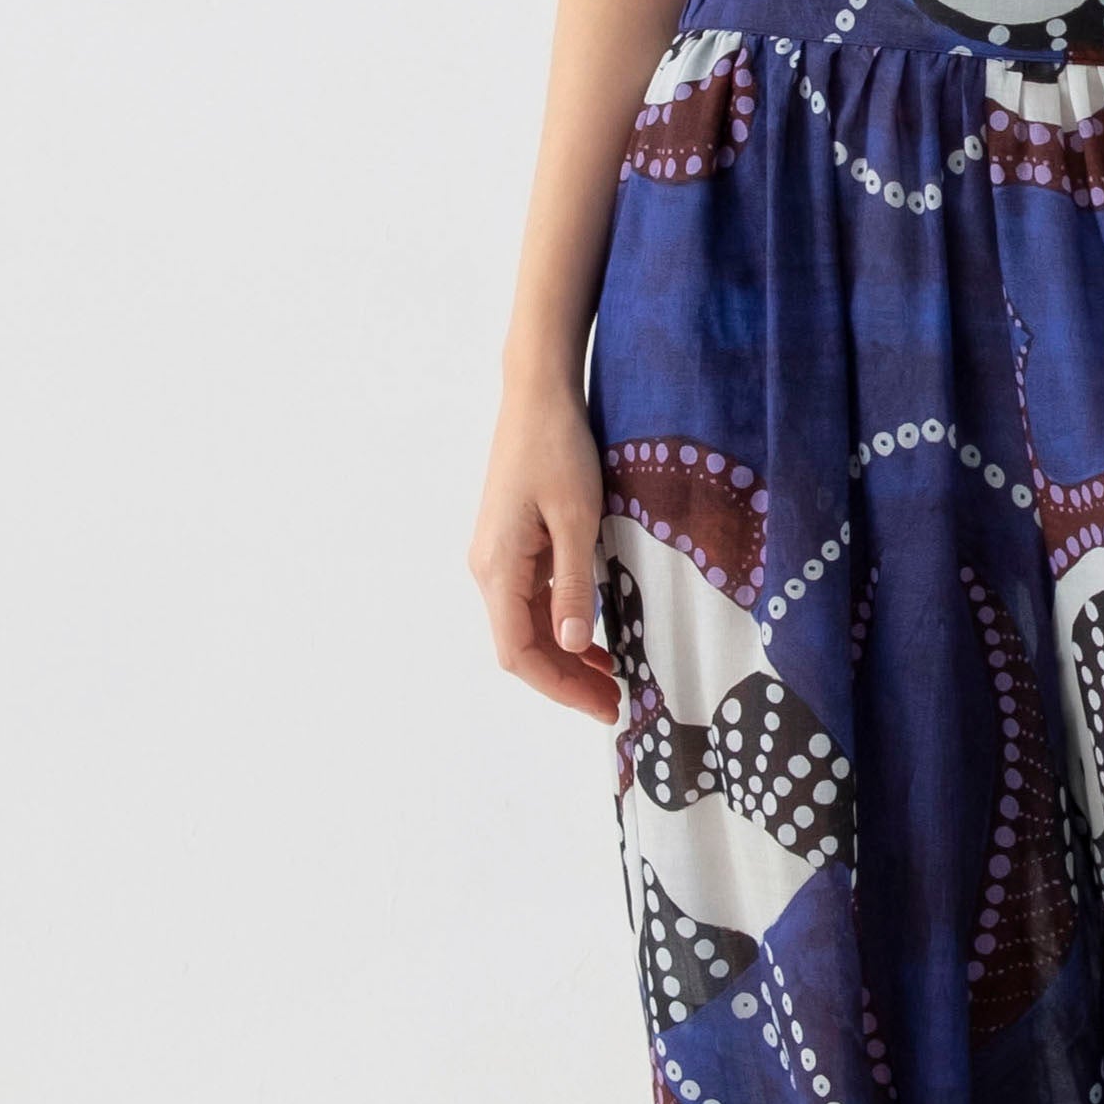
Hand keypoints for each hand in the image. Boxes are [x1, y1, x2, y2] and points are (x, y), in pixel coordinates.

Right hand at [469, 372, 621, 724]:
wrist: (537, 396)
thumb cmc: (558, 449)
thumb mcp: (576, 518)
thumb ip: (574, 584)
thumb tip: (573, 647)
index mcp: (497, 568)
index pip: (519, 653)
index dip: (560, 688)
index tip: (603, 707)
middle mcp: (487, 569)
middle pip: (521, 646)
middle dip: (566, 680)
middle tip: (616, 703)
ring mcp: (497, 557)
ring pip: (527, 626)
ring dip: (565, 656)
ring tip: (612, 677)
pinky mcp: (511, 545)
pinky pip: (532, 600)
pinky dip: (562, 624)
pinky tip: (595, 635)